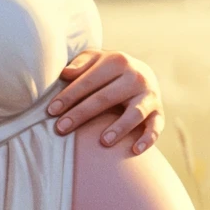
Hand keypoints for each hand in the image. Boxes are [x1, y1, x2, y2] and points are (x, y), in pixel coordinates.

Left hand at [46, 48, 163, 154]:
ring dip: (120, 127)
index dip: (69, 96)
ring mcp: (149, 95)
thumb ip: (81, 63)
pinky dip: (148, 138)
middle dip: (81, 114)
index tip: (51, 111)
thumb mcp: (95, 59)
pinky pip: (156, 127)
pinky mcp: (158, 112)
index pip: (89, 81)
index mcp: (117, 61)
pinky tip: (135, 150)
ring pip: (134, 113)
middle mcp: (136, 77)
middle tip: (61, 128)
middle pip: (106, 98)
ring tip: (103, 141)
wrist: (141, 73)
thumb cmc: (108, 70)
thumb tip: (66, 73)